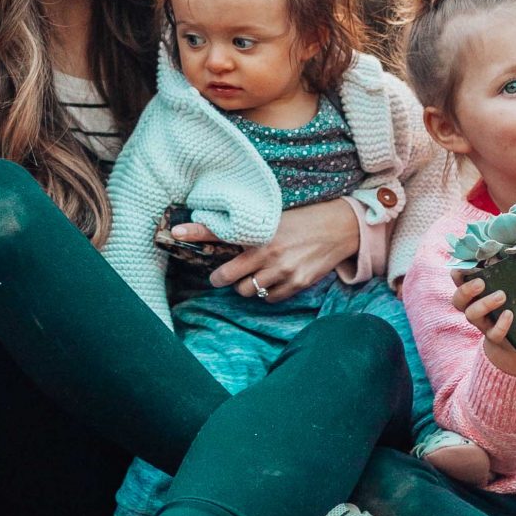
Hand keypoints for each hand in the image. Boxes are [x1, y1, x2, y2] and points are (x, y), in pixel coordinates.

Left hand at [204, 197, 361, 302]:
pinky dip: (267, 293)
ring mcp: (283, 271)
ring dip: (245, 286)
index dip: (196, 231)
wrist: (339, 228)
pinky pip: (270, 298)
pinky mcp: (297, 283)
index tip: (176, 232)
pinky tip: (272, 281)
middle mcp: (269, 252)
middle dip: (220, 278)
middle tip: (220, 276)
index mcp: (260, 232)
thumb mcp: (274, 216)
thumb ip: (251, 229)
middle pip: (227, 276)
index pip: (220, 231)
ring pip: (247, 291)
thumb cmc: (304, 220)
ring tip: (252, 277)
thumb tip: (224, 233)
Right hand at [450, 265, 515, 379]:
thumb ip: (510, 270)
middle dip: (466, 289)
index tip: (464, 264)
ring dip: (484, 303)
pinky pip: (493, 333)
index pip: (457, 281)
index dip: (457, 273)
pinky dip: (501, 324)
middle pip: (457, 300)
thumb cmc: (513, 307)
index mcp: (474, 294)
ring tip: (501, 295)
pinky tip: (510, 315)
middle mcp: (473, 308)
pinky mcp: (495, 338)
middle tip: (481, 282)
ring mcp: (483, 324)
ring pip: (472, 315)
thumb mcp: (510, 288)